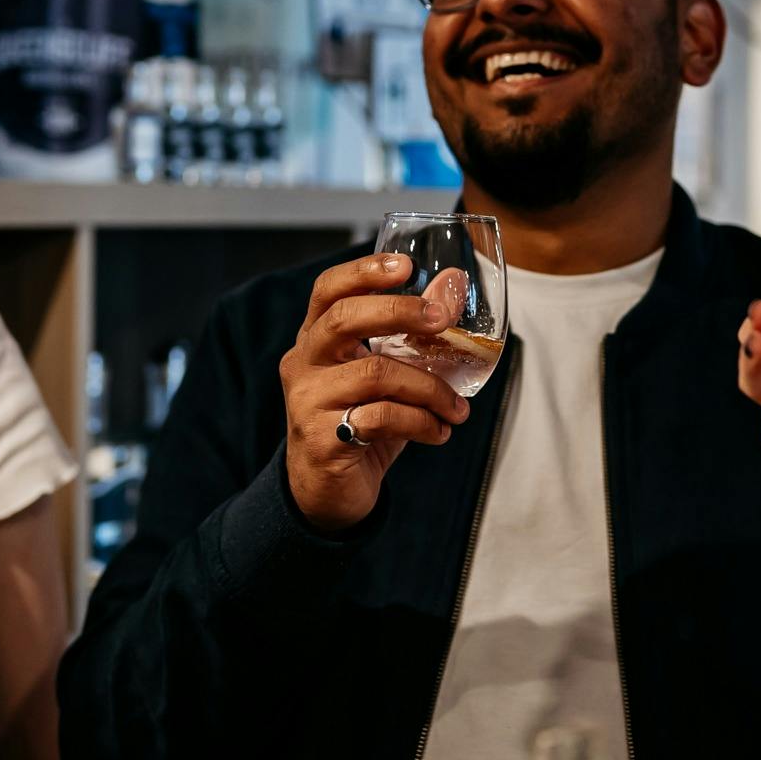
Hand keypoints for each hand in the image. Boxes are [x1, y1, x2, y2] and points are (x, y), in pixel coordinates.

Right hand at [279, 253, 476, 532]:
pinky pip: (381, 419)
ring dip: (430, 387)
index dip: (364, 271)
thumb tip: (451, 285)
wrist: (327, 494)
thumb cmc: (359, 422)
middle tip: (443, 319)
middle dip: (399, 312)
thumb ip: (413, 333)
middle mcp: (304, 364)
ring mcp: (308, 402)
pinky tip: (440, 432)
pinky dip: (421, 423)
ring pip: (375, 374)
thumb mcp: (387, 374)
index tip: (406, 265)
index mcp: (316, 340)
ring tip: (456, 408)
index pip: (328, 291)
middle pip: (344, 319)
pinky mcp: (323, 439)